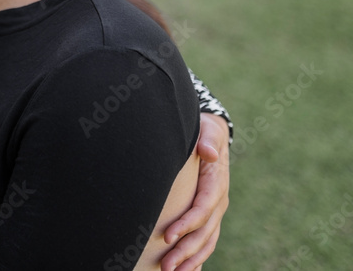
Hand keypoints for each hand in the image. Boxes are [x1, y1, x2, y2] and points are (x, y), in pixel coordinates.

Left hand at [160, 113, 229, 270]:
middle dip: (185, 251)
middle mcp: (219, 201)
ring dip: (190, 259)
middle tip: (166, 266)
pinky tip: (188, 270)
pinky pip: (206, 240)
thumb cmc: (205, 131)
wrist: (211, 135)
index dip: (187, 224)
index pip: (203, 209)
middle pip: (204, 232)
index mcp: (217, 183)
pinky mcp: (209, 216)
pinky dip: (198, 257)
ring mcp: (216, 211)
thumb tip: (208, 152)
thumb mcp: (208, 129)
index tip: (167, 236)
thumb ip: (208, 139)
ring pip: (206, 241)